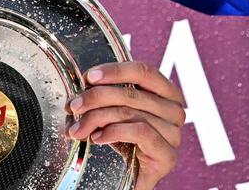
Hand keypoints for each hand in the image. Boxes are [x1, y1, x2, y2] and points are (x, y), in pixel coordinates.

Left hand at [66, 61, 185, 189]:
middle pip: (132, 94)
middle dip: (95, 98)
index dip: (115, 70)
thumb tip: (85, 82)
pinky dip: (113, 132)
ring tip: (78, 128)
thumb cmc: (123, 140)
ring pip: (131, 113)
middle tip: (74, 105)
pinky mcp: (168, 156)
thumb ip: (109, 94)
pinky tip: (96, 138)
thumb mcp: (116, 110)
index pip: (144, 72)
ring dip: (97, 118)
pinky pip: (139, 132)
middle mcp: (175, 111)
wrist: (129, 179)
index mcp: (166, 93)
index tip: (90, 77)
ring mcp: (174, 134)